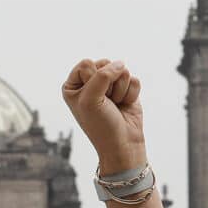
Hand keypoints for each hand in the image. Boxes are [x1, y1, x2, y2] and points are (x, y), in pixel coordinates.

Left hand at [62, 58, 146, 174]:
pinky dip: (131, 94)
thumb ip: (102, 75)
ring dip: (120, 90)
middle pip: (105, 63)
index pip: (86, 63)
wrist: (122, 143)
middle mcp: (89, 82)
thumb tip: (121, 63)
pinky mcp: (126, 88)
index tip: (92, 98)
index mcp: (73, 85)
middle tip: (105, 102)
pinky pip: (134, 79)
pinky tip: (125, 105)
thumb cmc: (100, 124)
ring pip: (121, 70)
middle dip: (108, 84)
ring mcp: (109, 85)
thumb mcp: (91, 99)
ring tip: (115, 105)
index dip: (93, 79)